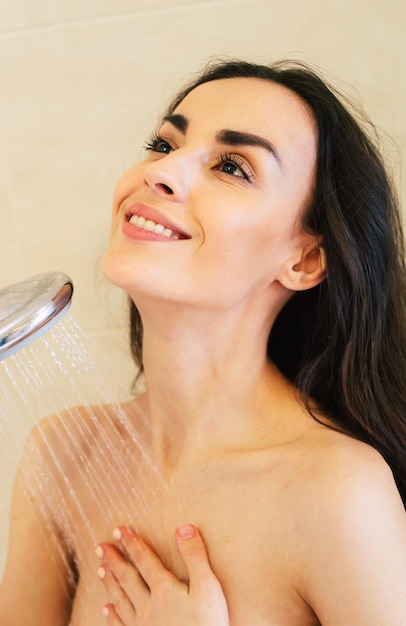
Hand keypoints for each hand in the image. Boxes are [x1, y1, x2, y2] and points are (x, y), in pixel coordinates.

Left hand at [96, 524, 229, 624]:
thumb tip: (182, 527)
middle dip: (114, 561)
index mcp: (164, 589)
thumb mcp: (208, 587)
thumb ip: (195, 556)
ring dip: (110, 583)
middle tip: (101, 547)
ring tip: (100, 570)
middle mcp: (148, 606)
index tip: (119, 529)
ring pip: (121, 600)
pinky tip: (106, 609)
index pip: (144, 560)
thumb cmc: (207, 625)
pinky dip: (112, 616)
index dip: (131, 543)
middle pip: (127, 578)